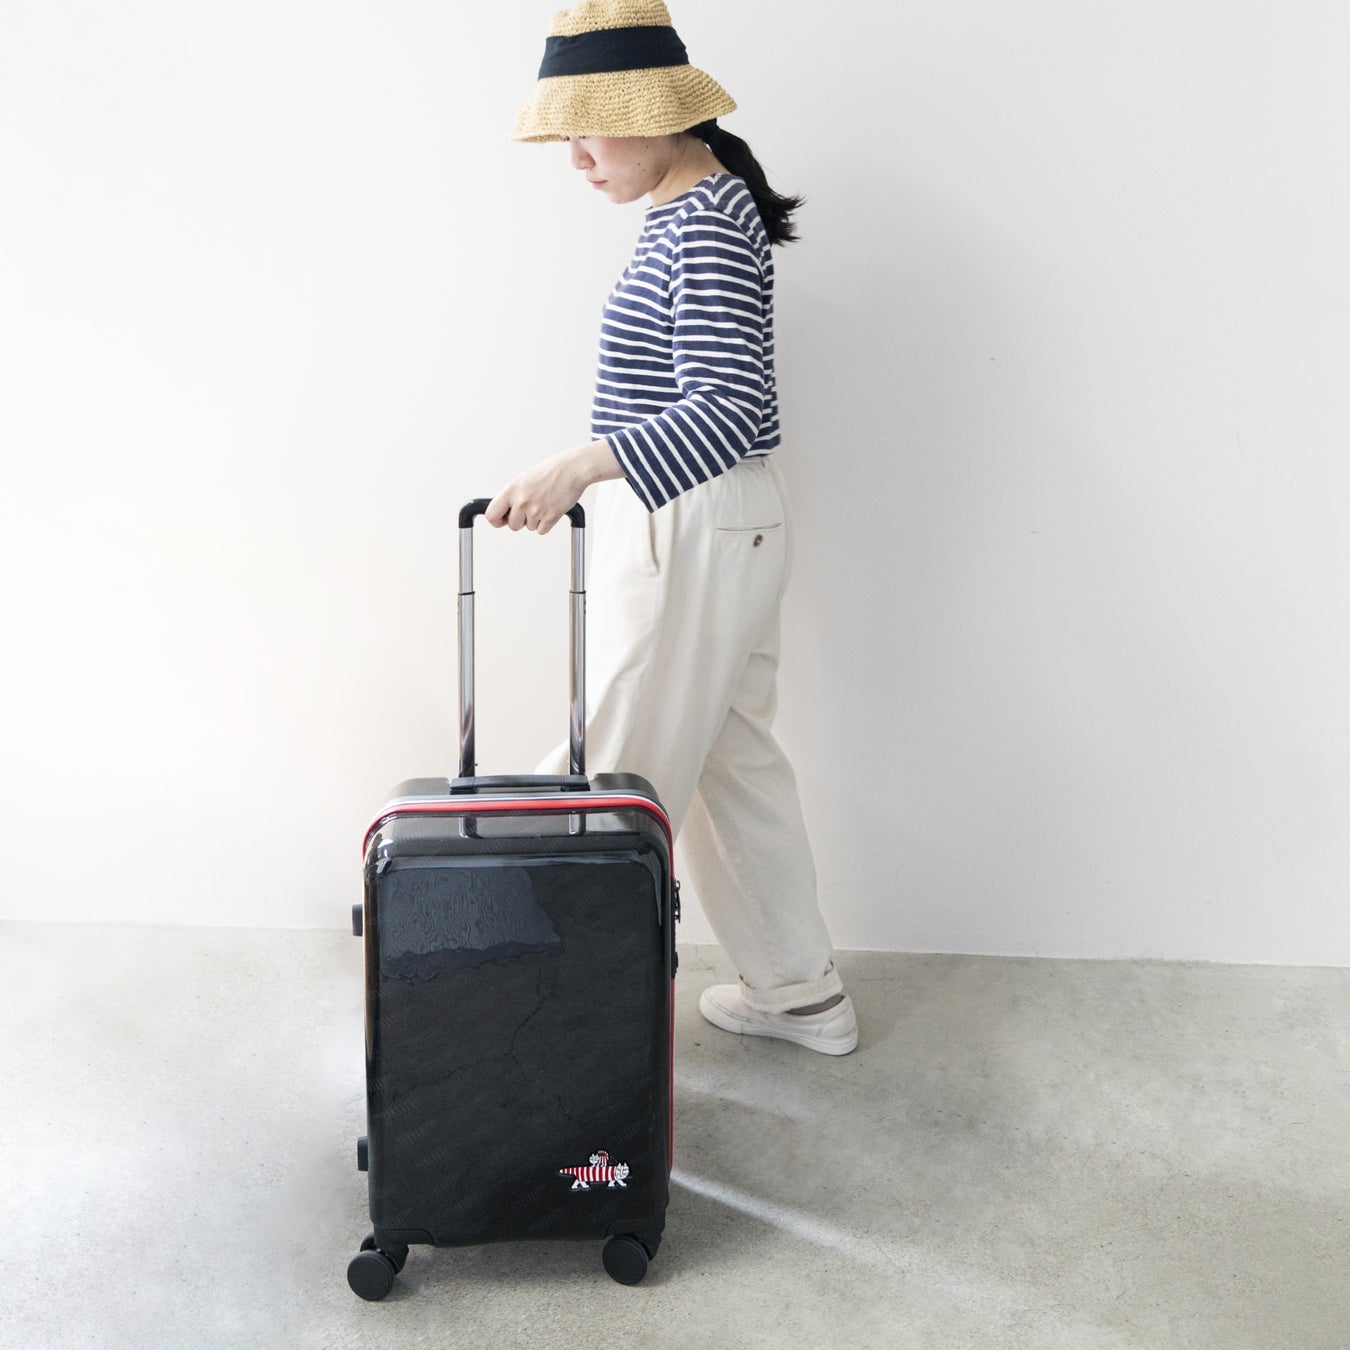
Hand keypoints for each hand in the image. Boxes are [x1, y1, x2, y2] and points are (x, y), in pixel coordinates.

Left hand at [486, 441, 623, 533]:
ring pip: (529, 528)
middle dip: (521, 521)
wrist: (572, 470)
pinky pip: (542, 530)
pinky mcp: (550, 517)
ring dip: (536, 520)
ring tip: (544, 503)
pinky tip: (551, 508)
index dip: (497, 521)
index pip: (491, 514)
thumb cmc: (551, 472)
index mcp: (512, 490)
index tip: (502, 520)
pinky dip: (546, 523)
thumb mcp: (524, 479)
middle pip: (513, 525)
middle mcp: (521, 501)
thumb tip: (502, 508)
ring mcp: (536, 510)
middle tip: (530, 509)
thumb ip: (512, 495)